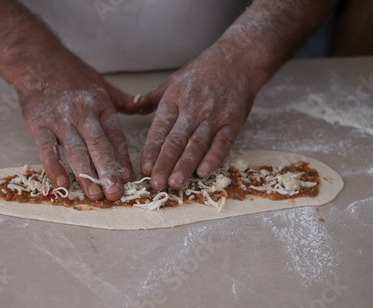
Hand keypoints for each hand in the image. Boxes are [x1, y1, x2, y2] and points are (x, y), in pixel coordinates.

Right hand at [17, 53, 146, 200]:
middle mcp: (83, 114)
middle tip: (115, 193)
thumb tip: (146, 106)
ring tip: (94, 194)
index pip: (115, 137)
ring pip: (75, 150)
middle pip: (98, 146)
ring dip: (85, 174)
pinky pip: (47, 148)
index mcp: (101, 105)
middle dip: (108, 171)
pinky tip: (61, 182)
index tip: (129, 179)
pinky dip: (53, 165)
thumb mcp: (102, 85)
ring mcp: (60, 120)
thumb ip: (124, 101)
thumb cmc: (71, 74)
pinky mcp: (39, 124)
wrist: (36, 60)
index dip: (122, 159)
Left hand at [136, 46, 259, 189]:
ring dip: (185, 165)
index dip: (151, 150)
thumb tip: (132, 106)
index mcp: (174, 99)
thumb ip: (153, 98)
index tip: (145, 169)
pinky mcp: (234, 122)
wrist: (239, 59)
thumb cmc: (203, 71)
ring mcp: (214, 116)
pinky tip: (203, 172)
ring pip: (196, 145)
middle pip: (175, 141)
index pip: (159, 130)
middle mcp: (193, 108)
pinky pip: (222, 143)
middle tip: (156, 183)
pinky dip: (213, 158)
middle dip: (164, 164)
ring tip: (175, 183)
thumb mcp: (173, 81)